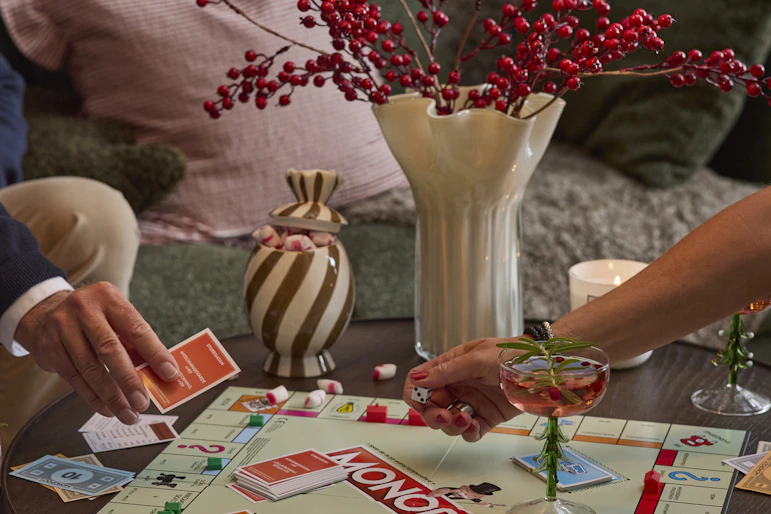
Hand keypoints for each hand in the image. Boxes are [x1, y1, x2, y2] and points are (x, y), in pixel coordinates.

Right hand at [15, 282, 179, 424]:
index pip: (136, 328)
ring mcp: (63, 328)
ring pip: (90, 368)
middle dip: (129, 380)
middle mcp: (84, 309)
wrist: (45, 313)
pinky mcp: (49, 348)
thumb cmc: (94, 318)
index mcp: (109, 298)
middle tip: (143, 402)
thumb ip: (135, 343)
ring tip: (127, 413)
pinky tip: (107, 408)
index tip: (170, 373)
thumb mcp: (115, 318)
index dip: (155, 352)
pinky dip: (93, 397)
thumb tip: (159, 375)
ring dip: (111, 396)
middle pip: (110, 349)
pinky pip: (74, 378)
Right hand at [402, 337, 520, 441]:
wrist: (543, 366)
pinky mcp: (486, 417)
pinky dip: (467, 433)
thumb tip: (417, 379)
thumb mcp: (476, 358)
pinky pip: (468, 432)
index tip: (422, 403)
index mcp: (449, 367)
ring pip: (447, 422)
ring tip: (465, 419)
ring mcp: (471, 402)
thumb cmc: (510, 354)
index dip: (416, 396)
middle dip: (432, 415)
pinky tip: (473, 426)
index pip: (420, 383)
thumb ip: (446, 371)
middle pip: (430, 407)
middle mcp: (457, 385)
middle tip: (444, 417)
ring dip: (451, 426)